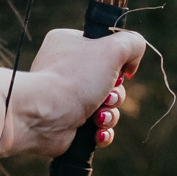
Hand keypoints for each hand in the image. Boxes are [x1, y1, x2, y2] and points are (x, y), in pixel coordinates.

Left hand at [0, 23, 145, 160]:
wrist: (44, 117)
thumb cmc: (75, 79)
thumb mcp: (113, 49)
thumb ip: (133, 43)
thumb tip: (131, 64)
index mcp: (70, 44)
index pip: (105, 48)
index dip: (118, 63)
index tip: (119, 71)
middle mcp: (66, 69)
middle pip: (110, 81)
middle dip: (116, 95)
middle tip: (107, 98)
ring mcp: (66, 97)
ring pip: (106, 106)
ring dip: (110, 115)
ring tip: (99, 118)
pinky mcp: (68, 123)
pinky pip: (96, 127)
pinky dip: (101, 132)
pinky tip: (96, 133)